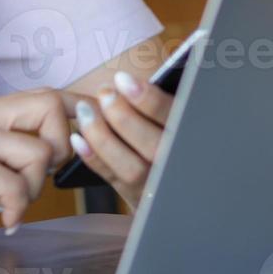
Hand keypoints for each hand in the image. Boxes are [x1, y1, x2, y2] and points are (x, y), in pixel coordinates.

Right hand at [0, 88, 81, 245]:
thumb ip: (13, 150)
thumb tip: (62, 149)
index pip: (47, 95)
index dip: (77, 113)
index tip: (86, 137)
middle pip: (51, 106)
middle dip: (60, 148)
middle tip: (36, 178)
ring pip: (41, 152)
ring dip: (34, 188)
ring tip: (10, 204)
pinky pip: (17, 184)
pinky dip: (17, 209)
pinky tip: (4, 219)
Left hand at [68, 72, 172, 210]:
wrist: (176, 180)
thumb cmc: (173, 131)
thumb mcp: (178, 113)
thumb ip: (165, 99)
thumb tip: (134, 76)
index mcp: (194, 137)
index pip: (176, 119)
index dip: (149, 100)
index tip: (123, 80)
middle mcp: (179, 165)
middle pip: (155, 147)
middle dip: (124, 118)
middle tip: (104, 93)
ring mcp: (158, 186)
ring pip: (132, 168)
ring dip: (104, 137)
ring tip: (85, 110)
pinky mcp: (137, 197)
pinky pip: (113, 179)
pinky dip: (93, 157)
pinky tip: (78, 137)